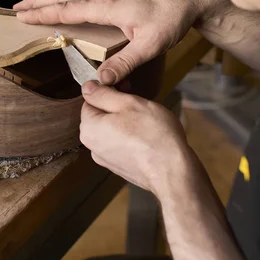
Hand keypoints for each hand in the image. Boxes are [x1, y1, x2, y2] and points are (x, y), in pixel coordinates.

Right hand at [14, 0, 217, 84]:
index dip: (43, 13)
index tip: (21, 16)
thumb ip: (125, 62)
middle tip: (15, 7)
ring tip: (33, 1)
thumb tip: (101, 80)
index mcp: (108, 6)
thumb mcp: (151, 44)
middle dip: (38, 2)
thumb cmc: (172, 16)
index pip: (67, 9)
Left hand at [80, 80, 193, 194]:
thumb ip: (104, 94)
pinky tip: (147, 137)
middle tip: (140, 104)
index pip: (90, 100)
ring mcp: (105, 159)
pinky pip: (121, 144)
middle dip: (118, 107)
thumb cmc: (153, 135)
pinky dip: (131, 137)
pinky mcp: (119, 167)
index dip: (109, 91)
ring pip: (112, 130)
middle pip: (100, 116)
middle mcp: (92, 146)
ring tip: (146, 122)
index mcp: (89, 128)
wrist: (172, 172)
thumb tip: (87, 87)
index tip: (126, 89)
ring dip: (126, 122)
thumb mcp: (129, 104)